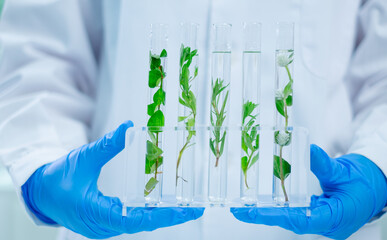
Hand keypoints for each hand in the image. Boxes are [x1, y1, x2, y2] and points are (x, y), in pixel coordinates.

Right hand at [21, 121, 203, 238]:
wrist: (39, 192)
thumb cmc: (57, 178)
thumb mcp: (83, 158)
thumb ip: (106, 145)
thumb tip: (128, 127)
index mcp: (96, 214)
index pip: (135, 220)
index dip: (161, 217)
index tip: (183, 211)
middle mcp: (103, 226)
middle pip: (142, 224)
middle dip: (169, 217)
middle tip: (194, 209)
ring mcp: (104, 226)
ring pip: (138, 224)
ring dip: (160, 217)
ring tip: (184, 208)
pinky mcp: (104, 221)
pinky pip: (131, 220)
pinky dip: (148, 215)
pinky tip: (162, 207)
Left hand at [231, 144, 386, 238]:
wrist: (377, 186)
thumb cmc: (366, 182)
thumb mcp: (344, 171)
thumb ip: (325, 164)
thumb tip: (309, 149)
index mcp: (337, 218)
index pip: (302, 220)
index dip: (277, 216)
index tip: (256, 212)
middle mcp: (328, 224)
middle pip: (292, 221)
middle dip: (265, 216)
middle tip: (240, 210)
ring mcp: (323, 222)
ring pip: (292, 219)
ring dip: (269, 213)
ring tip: (245, 208)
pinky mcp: (319, 215)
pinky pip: (296, 214)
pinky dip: (280, 208)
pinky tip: (263, 204)